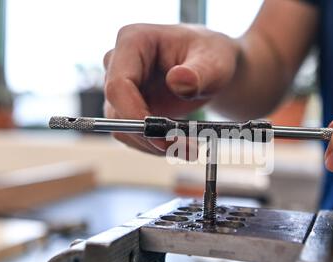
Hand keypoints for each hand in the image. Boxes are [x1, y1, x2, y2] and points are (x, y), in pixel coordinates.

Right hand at [103, 24, 239, 155]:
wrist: (212, 68)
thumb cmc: (211, 56)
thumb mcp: (214, 62)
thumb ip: (199, 72)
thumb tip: (178, 81)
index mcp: (134, 41)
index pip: (118, 85)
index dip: (134, 115)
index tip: (161, 135)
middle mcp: (119, 64)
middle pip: (118, 111)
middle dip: (151, 137)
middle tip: (188, 149)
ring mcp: (121, 88)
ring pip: (124, 129)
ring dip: (156, 146)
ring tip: (191, 148)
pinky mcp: (128, 108)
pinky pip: (134, 135)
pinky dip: (157, 146)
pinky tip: (182, 145)